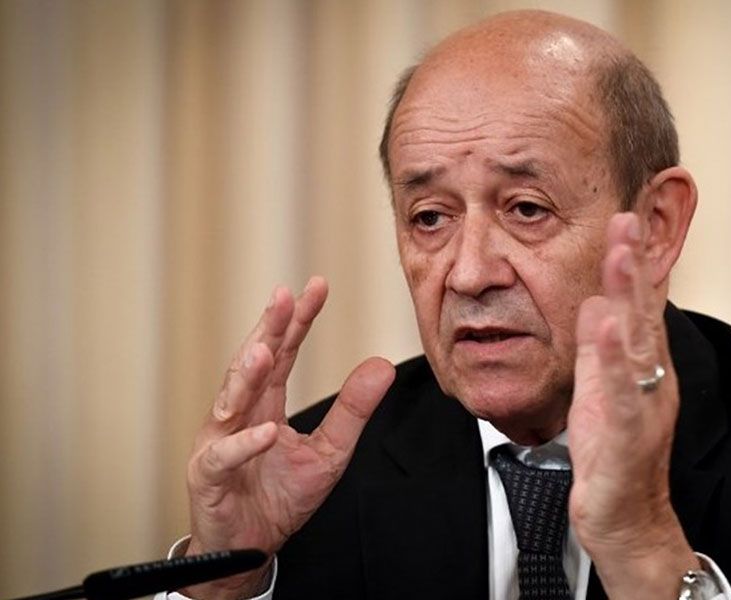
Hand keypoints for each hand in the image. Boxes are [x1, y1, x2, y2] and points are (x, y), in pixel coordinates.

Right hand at [182, 277, 394, 598]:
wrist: (252, 546)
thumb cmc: (281, 497)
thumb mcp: (330, 451)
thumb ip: (352, 409)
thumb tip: (382, 365)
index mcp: (265, 403)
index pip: (284, 353)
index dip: (298, 321)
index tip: (316, 287)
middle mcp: (238, 414)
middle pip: (253, 363)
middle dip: (268, 329)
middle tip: (284, 296)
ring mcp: (219, 441)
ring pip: (231, 400)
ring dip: (247, 374)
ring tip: (266, 346)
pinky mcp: (209, 474)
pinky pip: (227, 455)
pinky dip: (246, 442)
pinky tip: (266, 429)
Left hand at [568, 213, 696, 597]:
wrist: (626, 519)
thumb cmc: (612, 453)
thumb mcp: (601, 389)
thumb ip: (599, 346)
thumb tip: (593, 301)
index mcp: (642, 364)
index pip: (640, 303)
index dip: (633, 261)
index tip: (624, 215)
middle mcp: (651, 376)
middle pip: (644, 310)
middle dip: (634, 261)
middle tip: (627, 214)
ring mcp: (645, 402)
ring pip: (639, 340)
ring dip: (630, 293)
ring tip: (621, 251)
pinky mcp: (631, 432)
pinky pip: (624, 390)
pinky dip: (616, 356)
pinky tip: (606, 325)